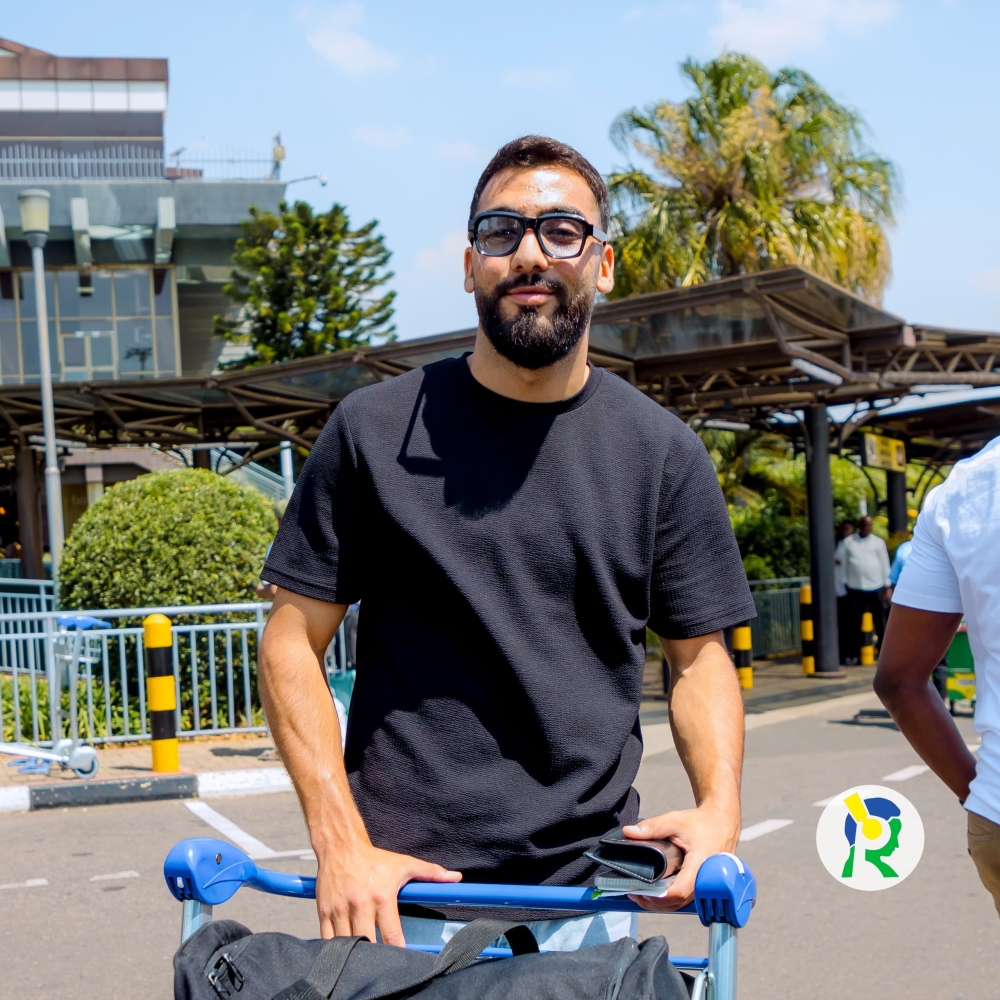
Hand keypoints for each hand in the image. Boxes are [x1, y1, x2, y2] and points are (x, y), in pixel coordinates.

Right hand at [314, 837, 460, 944]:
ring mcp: (340, 909)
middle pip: (368, 942)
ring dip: (354, 952)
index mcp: (382, 896)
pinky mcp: (324, 911)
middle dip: (375, 954)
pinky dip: (335, 947)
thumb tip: (455, 878)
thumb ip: (431, 873)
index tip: (402, 958)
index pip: (391, 934)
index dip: (397, 950)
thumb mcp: (404, 864)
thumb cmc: (374, 859)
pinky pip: (327, 938)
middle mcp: (360, 904)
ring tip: (364, 956)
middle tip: (381, 961)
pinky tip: (343, 950)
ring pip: (346, 943)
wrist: (341, 846)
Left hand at [622, 801, 739, 911]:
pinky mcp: (702, 886)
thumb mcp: (675, 821)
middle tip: (634, 892)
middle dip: (654, 902)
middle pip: (677, 903)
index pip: (678, 892)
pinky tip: (657, 890)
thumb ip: (652, 827)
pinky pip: (685, 899)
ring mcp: (704, 886)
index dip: (658, 896)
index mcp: (698, 866)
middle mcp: (704, 881)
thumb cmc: (702, 823)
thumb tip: (628, 832)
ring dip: (661, 903)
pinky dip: (670, 898)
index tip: (640, 891)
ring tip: (641, 892)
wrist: (722, 823)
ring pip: (681, 904)